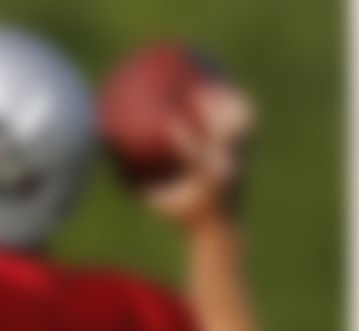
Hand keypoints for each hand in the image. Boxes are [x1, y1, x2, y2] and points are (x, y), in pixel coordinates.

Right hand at [143, 84, 252, 228]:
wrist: (224, 225)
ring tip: (218, 77)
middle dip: (218, 113)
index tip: (170, 121)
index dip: (186, 139)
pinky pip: (246, 120)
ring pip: (245, 123)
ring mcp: (244, 160)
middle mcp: (230, 168)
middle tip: (199, 90)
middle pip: (230, 136)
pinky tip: (223, 84)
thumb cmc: (181, 212)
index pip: (198, 158)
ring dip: (232, 100)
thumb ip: (133, 177)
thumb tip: (109, 151)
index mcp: (208, 182)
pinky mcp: (250, 153)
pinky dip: (236, 102)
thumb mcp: (153, 199)